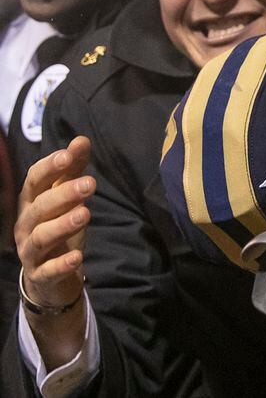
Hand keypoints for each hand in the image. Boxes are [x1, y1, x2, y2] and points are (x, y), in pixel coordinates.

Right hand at [15, 137, 93, 366]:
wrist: (49, 276)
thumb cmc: (57, 227)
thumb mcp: (66, 198)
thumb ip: (73, 170)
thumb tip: (81, 139)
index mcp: (31, 202)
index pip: (34, 181)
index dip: (49, 168)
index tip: (68, 155)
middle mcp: (26, 225)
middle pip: (40, 207)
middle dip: (63, 194)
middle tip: (90, 184)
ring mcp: (30, 251)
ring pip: (41, 237)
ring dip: (62, 225)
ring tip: (85, 214)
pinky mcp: (41, 275)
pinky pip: (48, 271)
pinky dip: (61, 264)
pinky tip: (78, 257)